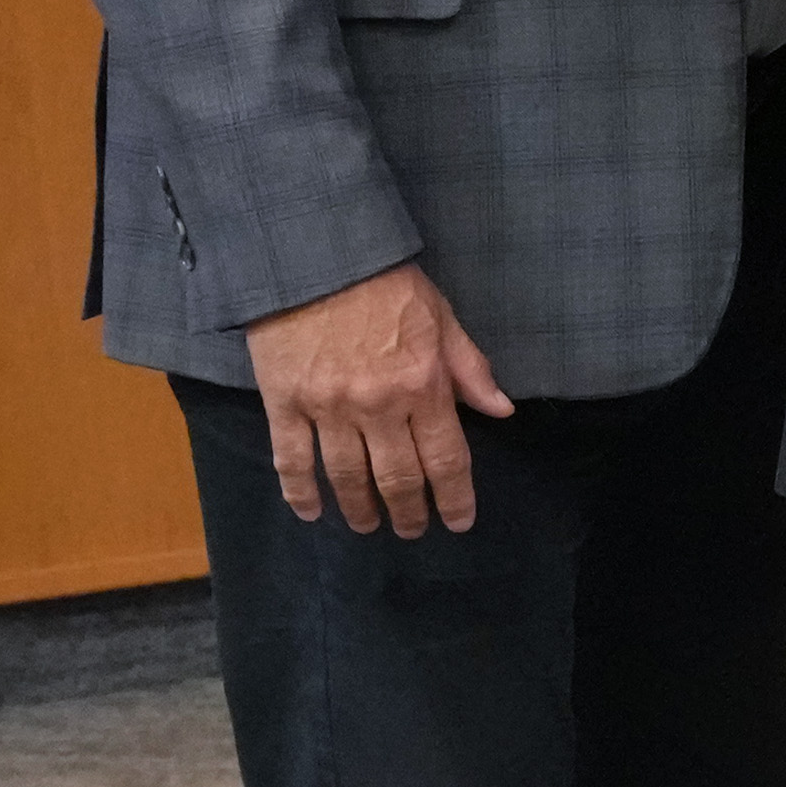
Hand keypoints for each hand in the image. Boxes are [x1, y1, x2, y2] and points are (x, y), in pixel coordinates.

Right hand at [240, 260, 511, 537]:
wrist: (315, 256)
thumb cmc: (386, 284)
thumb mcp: (442, 318)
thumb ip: (470, 369)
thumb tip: (501, 411)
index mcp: (423, 386)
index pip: (446, 458)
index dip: (454, 497)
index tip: (457, 522)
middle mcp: (378, 406)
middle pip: (397, 478)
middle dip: (408, 512)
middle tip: (410, 530)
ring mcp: (328, 407)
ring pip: (346, 477)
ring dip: (360, 509)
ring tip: (368, 525)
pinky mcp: (284, 402)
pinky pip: (292, 459)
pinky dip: (299, 492)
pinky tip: (310, 512)